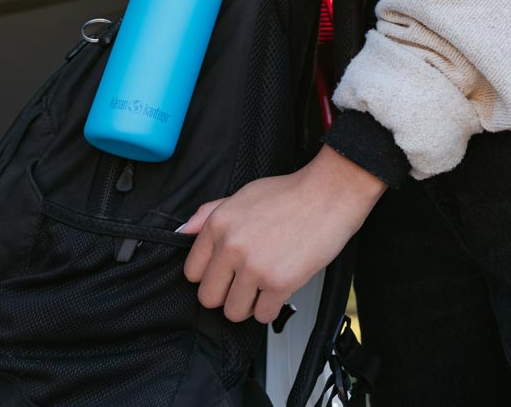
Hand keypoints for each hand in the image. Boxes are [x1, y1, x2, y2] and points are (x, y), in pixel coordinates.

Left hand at [179, 146, 385, 323]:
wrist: (327, 195)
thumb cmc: (289, 194)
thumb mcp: (242, 195)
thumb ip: (209, 214)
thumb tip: (183, 232)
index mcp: (219, 224)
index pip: (192, 272)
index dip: (208, 276)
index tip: (222, 274)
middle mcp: (231, 246)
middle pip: (209, 298)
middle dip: (226, 295)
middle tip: (244, 284)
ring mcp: (254, 266)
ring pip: (233, 312)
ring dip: (248, 305)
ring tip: (262, 287)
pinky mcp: (279, 283)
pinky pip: (263, 316)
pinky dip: (271, 308)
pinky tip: (279, 289)